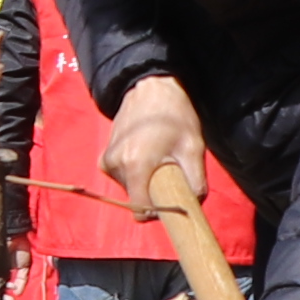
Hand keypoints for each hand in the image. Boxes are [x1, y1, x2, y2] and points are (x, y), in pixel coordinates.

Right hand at [98, 74, 209, 229]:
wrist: (149, 87)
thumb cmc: (174, 114)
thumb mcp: (193, 147)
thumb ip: (196, 181)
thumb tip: (194, 205)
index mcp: (135, 166)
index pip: (141, 211)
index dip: (159, 212)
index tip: (171, 200)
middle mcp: (115, 166)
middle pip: (137, 199)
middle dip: (154, 194)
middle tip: (170, 171)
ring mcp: (106, 162)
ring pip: (130, 189)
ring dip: (145, 182)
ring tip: (158, 158)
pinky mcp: (104, 158)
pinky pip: (122, 178)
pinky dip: (135, 174)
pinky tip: (146, 154)